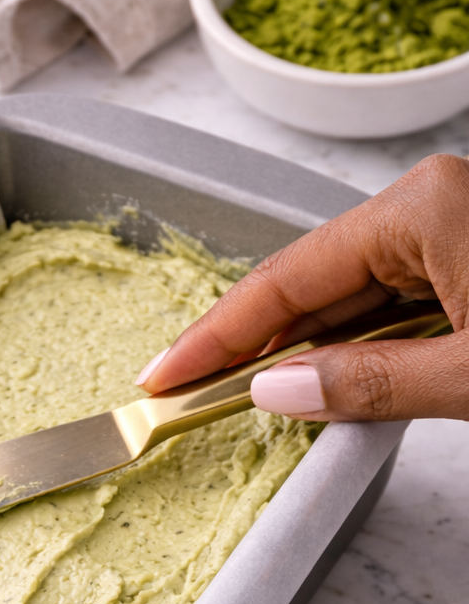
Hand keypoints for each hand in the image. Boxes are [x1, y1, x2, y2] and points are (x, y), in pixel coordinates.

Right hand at [137, 153, 468, 422]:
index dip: (216, 336)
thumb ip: (373, 384)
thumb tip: (276, 392)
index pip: (287, 279)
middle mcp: (428, 203)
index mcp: (420, 208)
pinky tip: (332, 384)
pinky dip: (360, 348)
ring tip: (246, 400)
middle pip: (312, 285)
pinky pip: (391, 302)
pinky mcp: (468, 255)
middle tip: (188, 397)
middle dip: (254, 348)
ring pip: (351, 298)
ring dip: (311, 355)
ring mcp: (449, 225)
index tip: (163, 377)